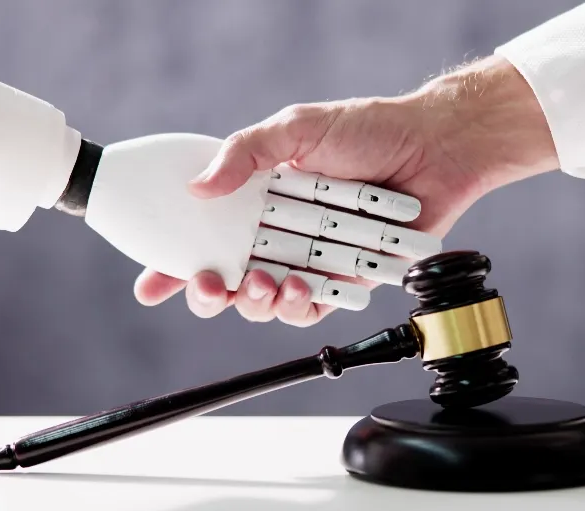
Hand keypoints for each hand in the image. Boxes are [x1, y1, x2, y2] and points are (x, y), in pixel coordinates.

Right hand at [135, 55, 558, 325]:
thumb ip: (245, 153)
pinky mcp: (344, 278)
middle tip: (210, 286)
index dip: (173, 264)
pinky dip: (301, 305)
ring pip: (265, 300)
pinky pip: (313, 307)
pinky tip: (299, 289)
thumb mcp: (296, 128)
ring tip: (264, 282)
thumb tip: (199, 188)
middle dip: (209, 293)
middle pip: (227, 278)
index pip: (204, 236)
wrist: (435, 147)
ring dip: (254, 301)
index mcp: (257, 199)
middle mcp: (279, 232)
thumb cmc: (368, 129)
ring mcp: (309, 257)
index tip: (150, 286)